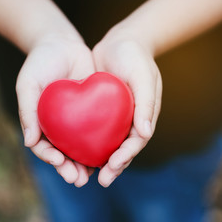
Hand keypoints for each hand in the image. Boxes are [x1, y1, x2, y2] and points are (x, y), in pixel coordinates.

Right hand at [16, 35, 95, 186]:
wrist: (62, 43)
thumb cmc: (40, 62)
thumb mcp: (28, 84)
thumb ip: (27, 111)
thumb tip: (29, 142)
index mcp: (42, 123)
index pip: (45, 146)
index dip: (50, 157)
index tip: (58, 161)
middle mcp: (61, 124)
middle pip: (66, 152)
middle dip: (71, 168)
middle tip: (78, 179)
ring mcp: (79, 118)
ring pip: (84, 145)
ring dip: (88, 162)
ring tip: (94, 174)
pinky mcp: (96, 109)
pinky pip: (100, 128)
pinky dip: (104, 141)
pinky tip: (111, 151)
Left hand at [92, 28, 162, 186]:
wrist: (121, 40)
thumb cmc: (135, 57)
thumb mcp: (143, 76)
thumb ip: (146, 103)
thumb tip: (145, 133)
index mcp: (144, 115)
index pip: (137, 140)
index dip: (127, 155)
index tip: (113, 165)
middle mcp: (131, 119)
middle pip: (123, 147)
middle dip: (115, 166)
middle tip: (102, 180)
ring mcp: (117, 115)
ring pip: (108, 143)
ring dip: (101, 160)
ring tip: (87, 174)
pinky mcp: (102, 110)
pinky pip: (95, 129)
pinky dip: (88, 142)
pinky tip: (76, 152)